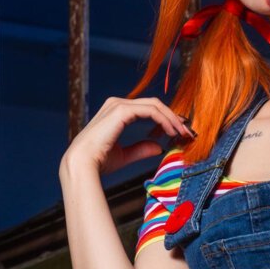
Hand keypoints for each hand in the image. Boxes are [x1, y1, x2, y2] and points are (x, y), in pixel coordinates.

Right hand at [61, 95, 192, 179]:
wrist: (82, 164)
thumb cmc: (99, 161)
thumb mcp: (125, 155)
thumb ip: (141, 149)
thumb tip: (159, 147)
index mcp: (116, 112)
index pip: (147, 109)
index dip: (165, 119)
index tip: (178, 132)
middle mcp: (117, 104)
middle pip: (154, 104)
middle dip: (173, 117)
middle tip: (186, 131)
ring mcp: (119, 105)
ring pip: (155, 105)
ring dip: (172, 118)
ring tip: (182, 133)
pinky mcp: (122, 110)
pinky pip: (151, 110)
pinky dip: (165, 119)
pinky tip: (172, 132)